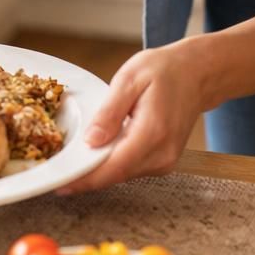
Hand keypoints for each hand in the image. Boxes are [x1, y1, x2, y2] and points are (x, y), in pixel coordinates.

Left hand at [58, 41, 205, 194]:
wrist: (197, 74)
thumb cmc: (165, 70)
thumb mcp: (130, 79)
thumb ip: (110, 112)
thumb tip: (90, 141)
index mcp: (153, 132)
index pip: (114, 167)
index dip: (85, 179)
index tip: (61, 184)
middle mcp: (163, 153)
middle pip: (116, 175)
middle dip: (86, 175)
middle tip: (58, 170)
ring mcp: (166, 161)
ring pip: (122, 174)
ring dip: (99, 169)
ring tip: (75, 158)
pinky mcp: (164, 162)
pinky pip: (132, 168)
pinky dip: (113, 163)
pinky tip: (100, 150)